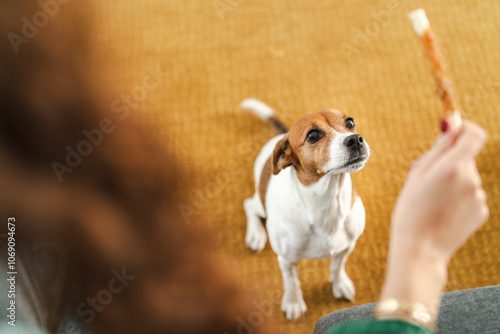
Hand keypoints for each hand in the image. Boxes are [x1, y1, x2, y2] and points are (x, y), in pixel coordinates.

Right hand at [381, 119, 487, 314]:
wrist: (420, 250)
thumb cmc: (411, 212)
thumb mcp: (417, 174)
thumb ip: (438, 148)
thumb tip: (451, 124)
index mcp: (453, 166)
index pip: (475, 134)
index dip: (464, 130)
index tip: (452, 134)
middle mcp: (471, 180)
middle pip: (466, 158)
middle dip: (449, 161)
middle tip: (426, 179)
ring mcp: (478, 197)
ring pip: (467, 178)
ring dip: (453, 181)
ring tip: (432, 200)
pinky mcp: (481, 212)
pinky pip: (470, 196)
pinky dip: (458, 198)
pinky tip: (441, 211)